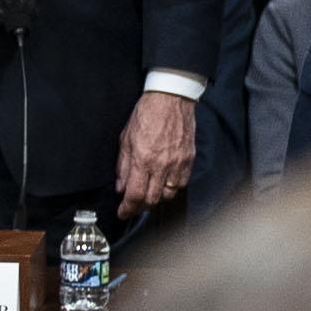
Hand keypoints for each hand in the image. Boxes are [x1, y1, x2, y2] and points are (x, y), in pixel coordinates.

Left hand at [114, 87, 198, 213]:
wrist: (171, 98)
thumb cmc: (146, 114)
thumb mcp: (125, 139)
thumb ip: (123, 166)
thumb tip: (121, 187)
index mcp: (143, 159)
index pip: (135, 195)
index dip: (127, 209)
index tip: (122, 212)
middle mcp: (162, 165)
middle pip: (152, 199)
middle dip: (140, 206)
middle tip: (133, 205)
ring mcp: (178, 163)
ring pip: (169, 194)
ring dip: (157, 198)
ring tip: (149, 193)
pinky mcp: (189, 160)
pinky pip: (181, 183)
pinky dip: (172, 188)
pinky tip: (164, 183)